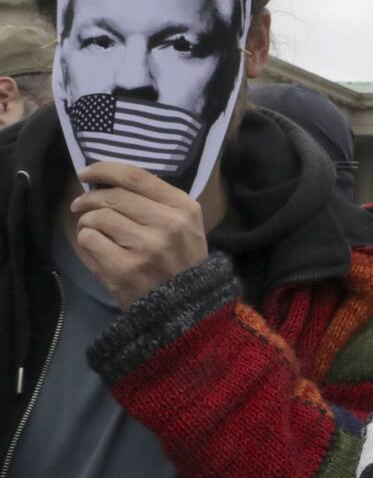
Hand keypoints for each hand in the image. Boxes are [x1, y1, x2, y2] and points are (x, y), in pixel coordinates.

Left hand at [71, 162, 208, 309]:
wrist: (187, 308)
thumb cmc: (182, 262)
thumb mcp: (186, 226)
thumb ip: (158, 202)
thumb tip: (110, 182)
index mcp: (184, 208)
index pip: (136, 177)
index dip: (104, 169)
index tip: (87, 172)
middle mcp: (168, 224)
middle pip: (113, 196)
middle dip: (89, 198)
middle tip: (81, 205)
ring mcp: (147, 247)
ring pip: (98, 217)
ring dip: (87, 222)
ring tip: (91, 230)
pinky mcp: (125, 269)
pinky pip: (89, 240)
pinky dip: (86, 240)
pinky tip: (95, 247)